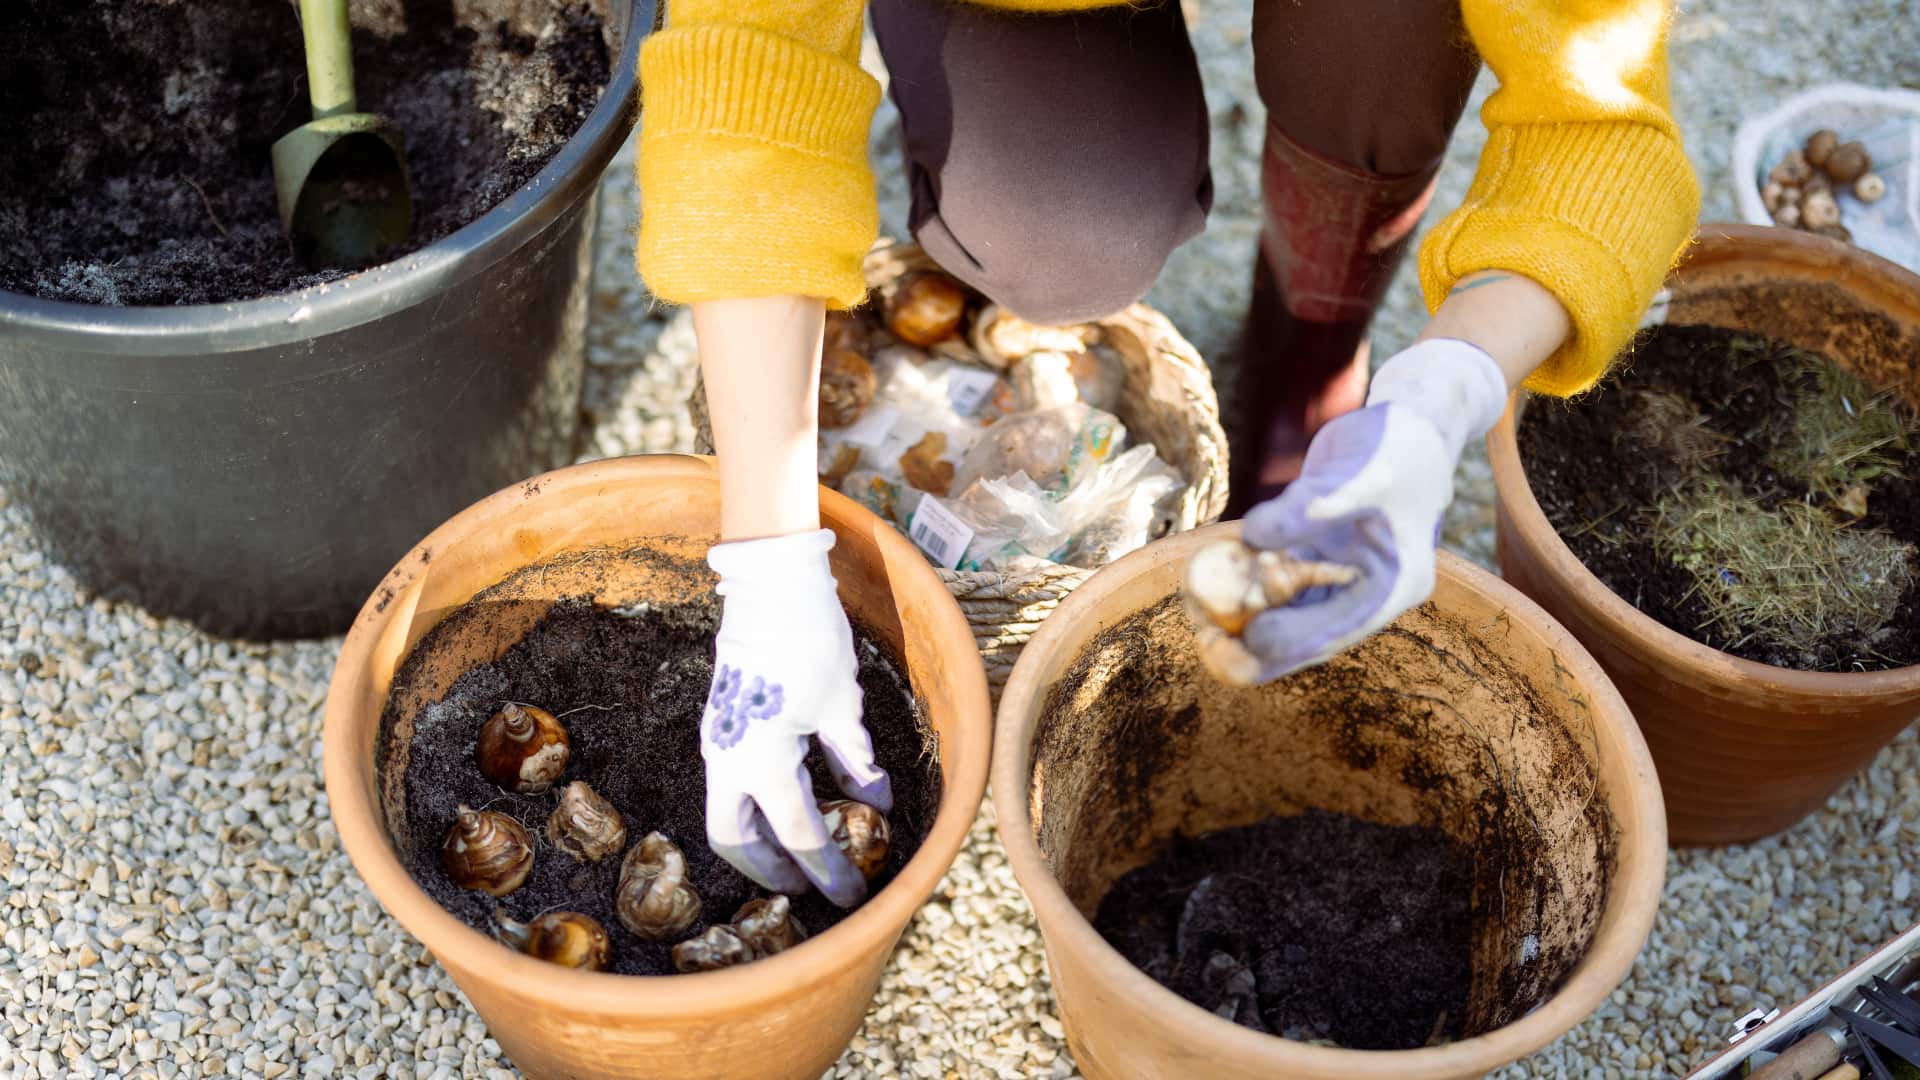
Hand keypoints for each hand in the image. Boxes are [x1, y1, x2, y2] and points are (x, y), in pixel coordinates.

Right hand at [700, 529, 892, 907]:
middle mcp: (729, 760)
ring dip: (764, 839)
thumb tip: (877, 805)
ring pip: (731, 812)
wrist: (770, 582)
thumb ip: (856, 762)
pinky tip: (802, 800)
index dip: (829, 872)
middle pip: (737, 840)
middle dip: (772, 870)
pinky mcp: (725, 724)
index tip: (854, 896)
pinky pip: (737, 780)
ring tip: (804, 854)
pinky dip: (764, 800)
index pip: (799, 836)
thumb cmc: (809, 641)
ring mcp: (720, 741)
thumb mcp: (841, 706)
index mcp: (761, 763)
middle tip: (810, 885)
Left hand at [1236, 339, 1508, 680]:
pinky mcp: (1316, 556)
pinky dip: (1245, 585)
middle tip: (1213, 652)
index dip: (1296, 639)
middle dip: (1262, 644)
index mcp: (1396, 582)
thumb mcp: (1360, 476)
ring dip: (1246, 618)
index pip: (1343, 626)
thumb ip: (1311, 509)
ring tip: (1200, 624)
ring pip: (1288, 611)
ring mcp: (1340, 576)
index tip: (1251, 642)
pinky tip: (1206, 592)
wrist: (1405, 426)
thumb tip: (1254, 537)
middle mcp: (1368, 590)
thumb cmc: (1395, 447)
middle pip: (1310, 632)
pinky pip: (1276, 580)